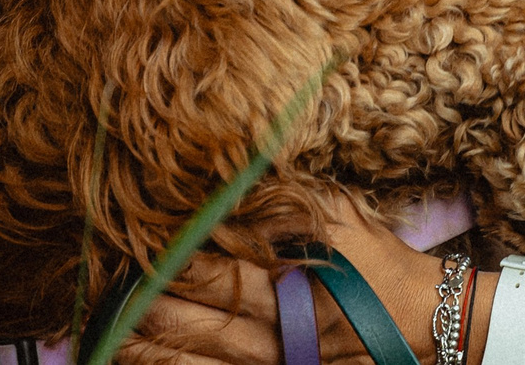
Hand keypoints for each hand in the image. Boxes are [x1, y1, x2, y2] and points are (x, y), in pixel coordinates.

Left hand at [141, 194, 524, 364]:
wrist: (420, 322)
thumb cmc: (375, 261)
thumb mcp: (340, 215)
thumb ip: (287, 199)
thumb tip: (233, 178)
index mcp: (296, 278)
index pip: (220, 263)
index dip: (174, 249)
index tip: (133, 230)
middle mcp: (281, 327)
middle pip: (200, 312)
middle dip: (150, 293)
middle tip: (105, 272)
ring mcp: (276, 361)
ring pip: (197, 355)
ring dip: (149, 338)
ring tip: (107, 320)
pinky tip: (136, 357)